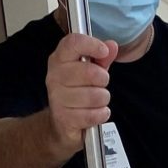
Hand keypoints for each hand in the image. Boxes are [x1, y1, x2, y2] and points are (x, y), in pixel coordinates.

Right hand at [45, 32, 118, 158]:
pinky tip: (95, 113)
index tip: (103, 51)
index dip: (92, 45)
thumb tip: (112, 46)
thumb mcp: (90, 72)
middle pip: (91, 72)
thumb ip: (101, 59)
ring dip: (102, 100)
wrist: (60, 124)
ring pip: (95, 96)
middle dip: (103, 80)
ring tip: (96, 101)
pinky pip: (93, 114)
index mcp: (59, 59)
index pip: (73, 43)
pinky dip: (100, 115)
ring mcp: (57, 98)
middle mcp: (54, 76)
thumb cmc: (77, 93)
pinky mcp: (64, 118)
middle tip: (100, 85)